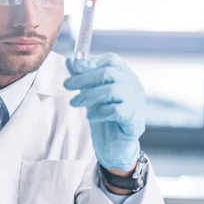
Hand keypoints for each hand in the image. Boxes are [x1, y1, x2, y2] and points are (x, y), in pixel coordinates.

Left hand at [64, 53, 145, 171]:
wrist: (116, 143)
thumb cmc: (104, 114)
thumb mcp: (91, 92)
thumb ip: (83, 77)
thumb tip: (70, 60)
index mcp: (124, 74)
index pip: (111, 59)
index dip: (92, 61)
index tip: (74, 67)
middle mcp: (133, 84)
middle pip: (108, 73)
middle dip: (83, 78)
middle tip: (67, 85)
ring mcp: (136, 100)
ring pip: (110, 91)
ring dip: (88, 96)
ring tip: (74, 102)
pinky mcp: (135, 117)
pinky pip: (115, 111)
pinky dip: (99, 112)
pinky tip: (91, 117)